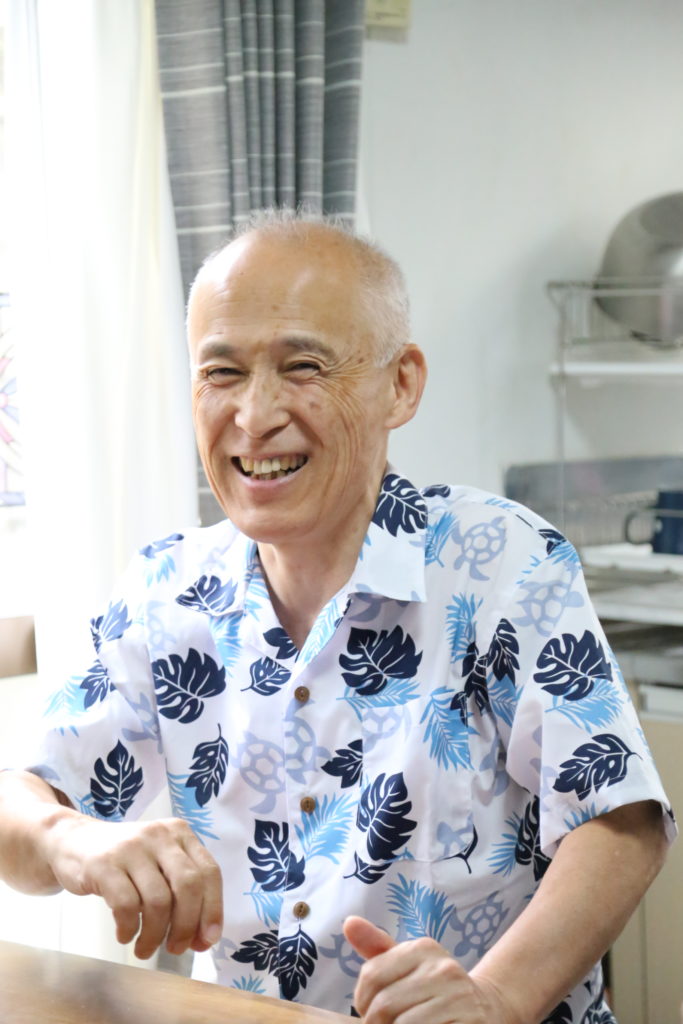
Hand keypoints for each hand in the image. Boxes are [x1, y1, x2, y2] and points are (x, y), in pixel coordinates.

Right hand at [44, 813, 222, 959]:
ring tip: (146, 949)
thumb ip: (182, 892)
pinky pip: (126, 906)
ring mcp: (131, 847)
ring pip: (158, 901)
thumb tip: (203, 939)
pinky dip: (130, 929)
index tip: (207, 940)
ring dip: (155, 935)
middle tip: (176, 949)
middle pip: (188, 886)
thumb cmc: (126, 860)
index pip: (209, 872)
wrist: (74, 841)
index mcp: (180, 833)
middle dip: (186, 925)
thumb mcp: (159, 862)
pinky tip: (125, 935)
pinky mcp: (103, 864)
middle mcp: (159, 836)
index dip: (213, 910)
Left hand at [343, 916, 516, 1023]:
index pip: (371, 976)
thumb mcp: (408, 964)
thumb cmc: (435, 989)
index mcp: (423, 948)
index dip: (363, 1001)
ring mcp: (459, 997)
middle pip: (384, 1006)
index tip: (370, 1011)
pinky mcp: (470, 1022)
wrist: (486, 1009)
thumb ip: (377, 948)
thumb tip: (348, 923)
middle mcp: (443, 968)